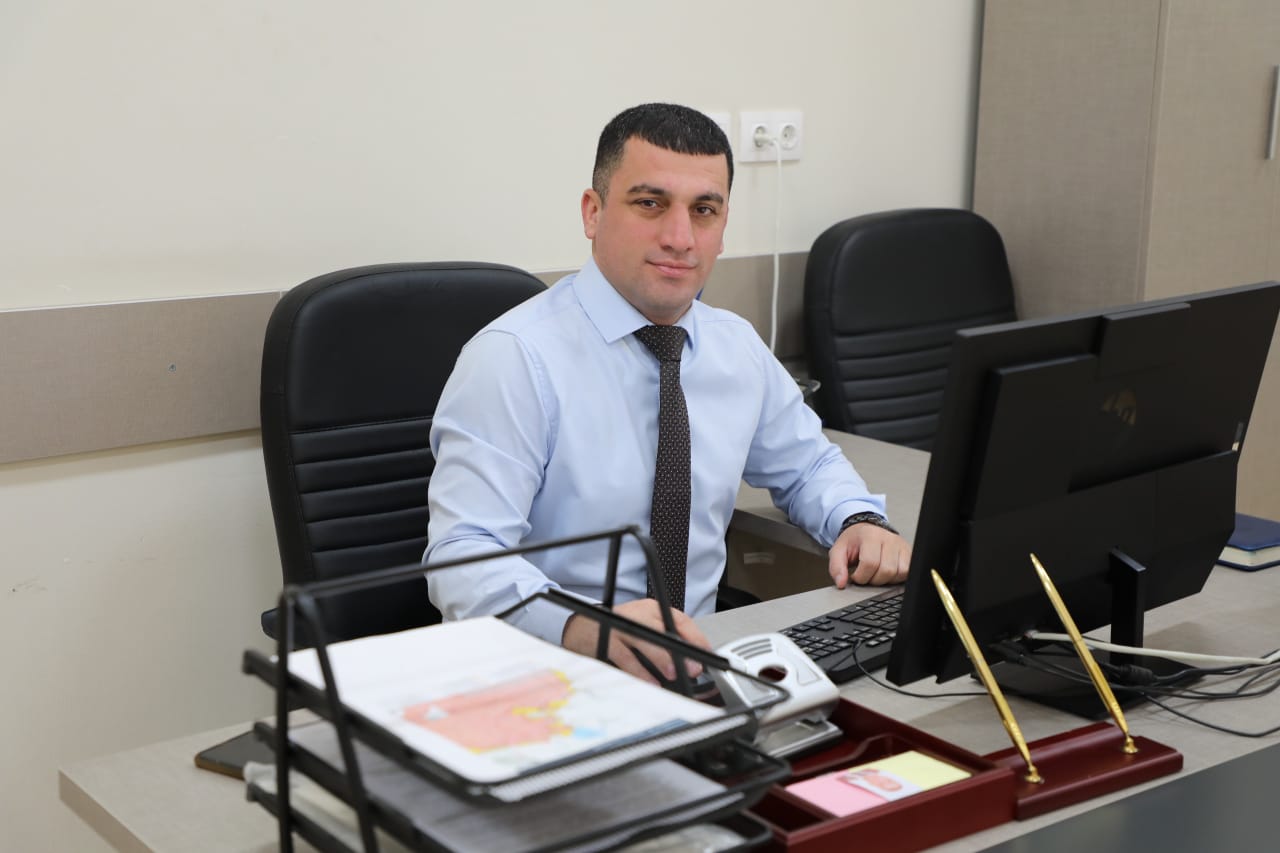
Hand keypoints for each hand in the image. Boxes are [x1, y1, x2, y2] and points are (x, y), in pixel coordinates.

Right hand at [561, 598, 711, 683]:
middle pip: (663, 628)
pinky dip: (638, 671)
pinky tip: (650, 682)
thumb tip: (692, 667)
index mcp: (652, 609)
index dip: (696, 639)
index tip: (707, 657)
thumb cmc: (618, 632)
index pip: (679, 620)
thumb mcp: (645, 630)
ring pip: (644, 639)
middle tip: (694, 668)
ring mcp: (620, 626)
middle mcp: (637, 614)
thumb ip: (666, 643)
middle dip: (681, 649)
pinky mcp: (605, 640)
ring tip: (673, 674)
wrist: (581, 628)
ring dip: (661, 658)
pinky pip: (624, 657)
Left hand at [828, 523, 911, 587]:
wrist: (866, 530)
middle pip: (886, 571)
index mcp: (870, 535)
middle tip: (866, 574)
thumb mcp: (838, 551)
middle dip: (873, 579)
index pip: (870, 563)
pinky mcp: (909, 553)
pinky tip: (886, 573)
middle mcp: (889, 539)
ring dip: (885, 580)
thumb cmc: (854, 541)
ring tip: (876, 573)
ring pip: (899, 573)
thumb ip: (836, 567)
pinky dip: (896, 577)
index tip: (855, 575)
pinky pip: (907, 572)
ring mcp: (901, 545)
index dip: (861, 576)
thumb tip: (841, 583)